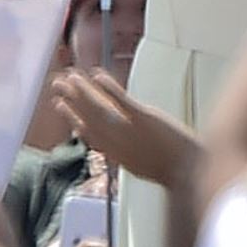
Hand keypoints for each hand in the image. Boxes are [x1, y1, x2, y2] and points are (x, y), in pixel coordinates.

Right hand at [51, 68, 199, 188]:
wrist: (189, 171)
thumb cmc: (171, 168)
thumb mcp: (141, 164)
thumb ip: (127, 152)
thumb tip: (120, 143)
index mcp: (115, 154)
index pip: (88, 134)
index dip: (71, 118)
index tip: (60, 105)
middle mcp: (116, 142)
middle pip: (88, 117)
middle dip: (71, 99)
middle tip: (57, 83)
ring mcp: (129, 130)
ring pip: (98, 108)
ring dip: (82, 91)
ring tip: (71, 76)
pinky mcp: (144, 118)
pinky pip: (121, 101)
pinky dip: (107, 88)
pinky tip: (97, 75)